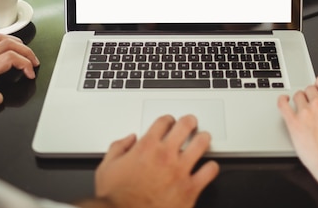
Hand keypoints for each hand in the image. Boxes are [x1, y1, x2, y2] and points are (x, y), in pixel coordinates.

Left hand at [0, 34, 38, 117]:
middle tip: (33, 61)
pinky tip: (1, 42)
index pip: (10, 59)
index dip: (25, 64)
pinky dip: (0, 38)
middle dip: (27, 52)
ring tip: (24, 51)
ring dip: (17, 43)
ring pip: (0, 39)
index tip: (29, 73)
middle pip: (10, 46)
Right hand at [95, 114, 219, 207]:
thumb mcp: (106, 169)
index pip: (164, 122)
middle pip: (186, 125)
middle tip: (191, 123)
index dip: (168, 120)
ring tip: (203, 139)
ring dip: (203, 139)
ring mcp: (180, 171)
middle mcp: (165, 155)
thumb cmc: (116, 199)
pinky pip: (210, 171)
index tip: (169, 123)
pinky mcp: (190, 189)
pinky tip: (208, 168)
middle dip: (189, 122)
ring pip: (202, 143)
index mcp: (146, 147)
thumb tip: (128, 140)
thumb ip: (117, 149)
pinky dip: (211, 167)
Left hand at [277, 75, 317, 183]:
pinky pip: (282, 104)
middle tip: (313, 105)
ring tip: (302, 108)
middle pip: (309, 89)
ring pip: (297, 96)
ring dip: (300, 100)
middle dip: (312, 96)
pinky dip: (282, 100)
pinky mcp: (293, 123)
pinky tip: (284, 100)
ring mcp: (304, 112)